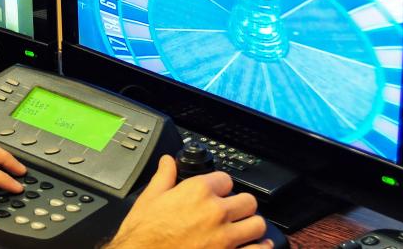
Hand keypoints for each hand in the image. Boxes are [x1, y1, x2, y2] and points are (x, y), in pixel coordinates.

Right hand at [107, 155, 272, 248]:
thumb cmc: (143, 235)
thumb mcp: (149, 199)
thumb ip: (164, 177)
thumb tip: (167, 162)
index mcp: (198, 192)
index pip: (226, 179)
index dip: (219, 186)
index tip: (215, 193)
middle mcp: (216, 212)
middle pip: (248, 200)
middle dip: (239, 205)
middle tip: (230, 212)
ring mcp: (225, 237)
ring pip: (257, 224)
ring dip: (250, 226)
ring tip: (241, 229)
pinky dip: (258, 247)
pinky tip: (252, 246)